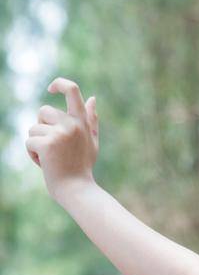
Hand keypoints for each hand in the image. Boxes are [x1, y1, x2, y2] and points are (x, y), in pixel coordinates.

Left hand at [25, 77, 99, 200]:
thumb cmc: (82, 167)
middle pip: (43, 112)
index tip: (51, 88)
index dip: (59, 84)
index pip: (72, 90)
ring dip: (36, 144)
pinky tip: (44, 164)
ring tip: (50, 158)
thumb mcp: (91, 141)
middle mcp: (72, 123)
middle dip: (42, 128)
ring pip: (33, 129)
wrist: (77, 190)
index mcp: (82, 121)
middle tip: (53, 148)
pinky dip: (32, 154)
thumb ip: (91, 120)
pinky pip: (29, 142)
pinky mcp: (47, 144)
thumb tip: (93, 98)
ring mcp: (60, 133)